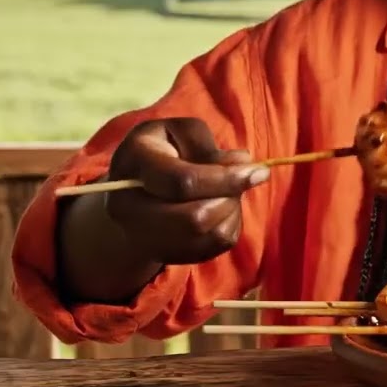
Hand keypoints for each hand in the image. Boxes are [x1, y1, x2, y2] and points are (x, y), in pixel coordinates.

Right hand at [103, 118, 268, 264]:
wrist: (135, 187)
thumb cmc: (165, 150)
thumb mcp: (181, 132)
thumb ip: (208, 145)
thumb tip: (241, 163)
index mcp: (134, 162)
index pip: (183, 182)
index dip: (226, 179)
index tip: (259, 172)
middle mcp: (127, 206)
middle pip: (194, 219)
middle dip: (230, 198)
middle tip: (241, 180)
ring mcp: (140, 236)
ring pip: (206, 236)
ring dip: (231, 211)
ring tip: (227, 192)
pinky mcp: (163, 254)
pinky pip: (212, 249)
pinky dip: (228, 227)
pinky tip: (220, 209)